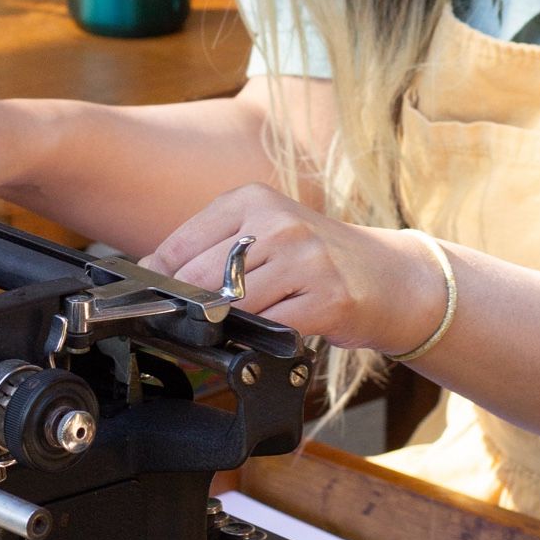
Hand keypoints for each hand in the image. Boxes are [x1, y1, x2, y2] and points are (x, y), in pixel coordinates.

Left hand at [141, 183, 446, 353]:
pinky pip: (271, 328)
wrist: (390, 277)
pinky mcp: (327, 298)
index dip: (159, 279)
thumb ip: (211, 249)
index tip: (149, 300)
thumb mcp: (264, 234)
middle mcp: (280, 222)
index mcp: (253, 200)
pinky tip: (270, 334)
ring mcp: (306, 259)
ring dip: (225, 326)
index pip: (182, 244)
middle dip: (188, 307)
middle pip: (200, 277)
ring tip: (234, 328)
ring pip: (232, 305)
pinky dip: (261, 339)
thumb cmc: (316, 258)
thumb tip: (149, 271)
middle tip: (190, 322)